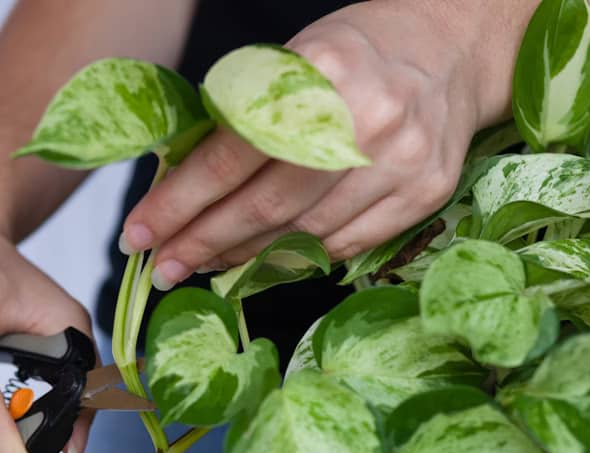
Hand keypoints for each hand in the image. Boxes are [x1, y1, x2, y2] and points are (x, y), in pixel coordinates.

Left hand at [122, 0, 492, 288]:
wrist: (450, 50)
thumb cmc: (356, 51)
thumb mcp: (292, 58)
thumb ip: (245, 118)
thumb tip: (181, 188)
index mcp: (322, 72)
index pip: (233, 155)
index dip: (180, 202)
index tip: (139, 232)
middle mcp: (368, 120)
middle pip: (267, 206)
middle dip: (204, 242)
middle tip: (163, 266)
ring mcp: (404, 162)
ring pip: (305, 234)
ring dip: (246, 257)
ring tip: (206, 263)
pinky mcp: (427, 194)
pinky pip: (347, 245)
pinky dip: (299, 257)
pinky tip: (265, 259)